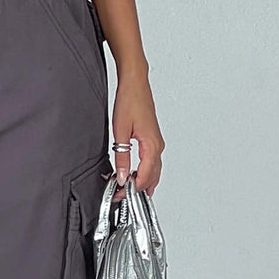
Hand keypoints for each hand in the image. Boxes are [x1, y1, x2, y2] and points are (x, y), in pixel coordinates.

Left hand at [111, 70, 163, 196]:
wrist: (135, 84)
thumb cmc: (130, 101)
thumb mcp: (120, 132)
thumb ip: (121, 157)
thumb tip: (121, 176)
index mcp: (151, 146)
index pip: (145, 176)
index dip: (132, 188)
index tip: (120, 194)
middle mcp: (158, 146)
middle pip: (152, 176)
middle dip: (138, 188)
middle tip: (121, 195)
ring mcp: (157, 142)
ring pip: (154, 170)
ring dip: (142, 181)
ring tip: (126, 188)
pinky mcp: (153, 139)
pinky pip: (152, 161)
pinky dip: (145, 171)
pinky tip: (135, 174)